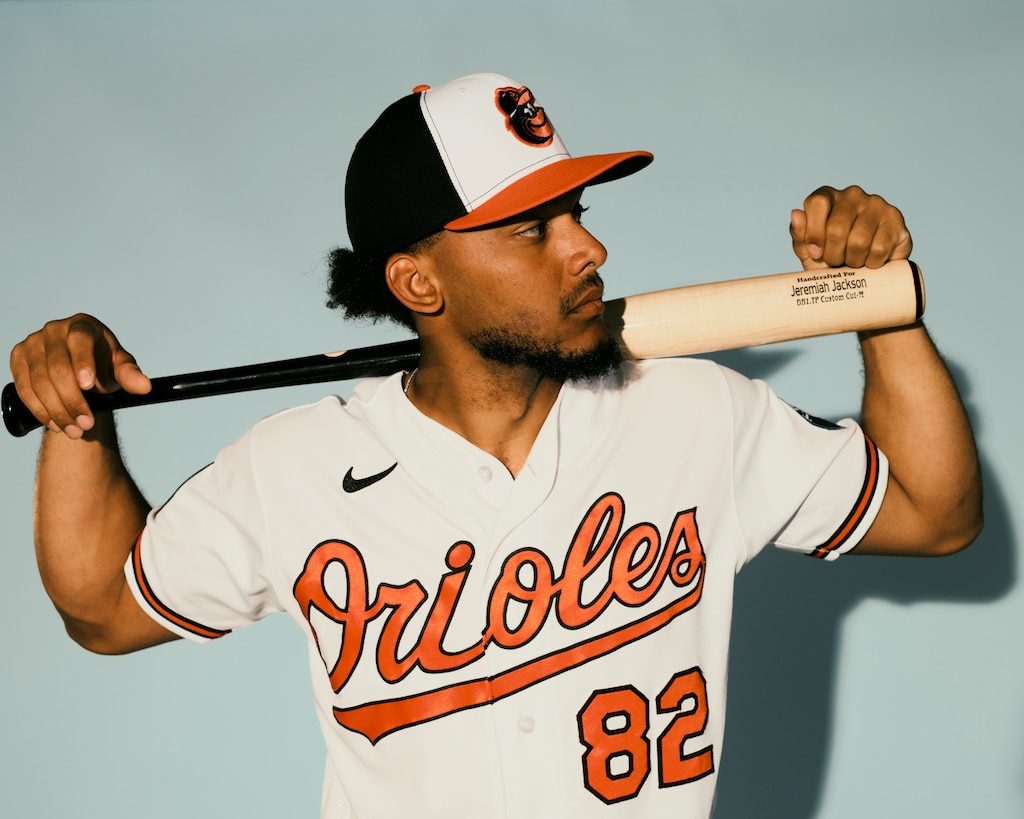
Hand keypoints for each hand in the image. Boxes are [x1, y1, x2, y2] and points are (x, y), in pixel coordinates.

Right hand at [9, 314, 150, 438]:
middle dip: (72, 400)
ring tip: (74, 430)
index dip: (82, 362)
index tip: (89, 387)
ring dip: (56, 410)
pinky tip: (55, 423)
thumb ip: (130, 375)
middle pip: (57, 367)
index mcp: (82, 325)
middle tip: (86, 424)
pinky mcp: (18, 358)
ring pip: (39, 381)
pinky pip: (24, 388)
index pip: (80, 340)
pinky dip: (39, 409)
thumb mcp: (119, 367)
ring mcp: (33, 343)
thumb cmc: (102, 364)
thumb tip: (144, 386)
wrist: (80, 371)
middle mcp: (54, 330)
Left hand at [789, 185, 912, 270]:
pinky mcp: (895, 219)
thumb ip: (800, 236)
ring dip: (853, 261)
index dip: (813, 233)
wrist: (866, 274)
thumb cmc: (832, 258)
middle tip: (836, 262)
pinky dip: (871, 263)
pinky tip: (870, 262)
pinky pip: (879, 249)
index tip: (815, 253)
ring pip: (859, 241)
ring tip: (853, 262)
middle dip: (833, 255)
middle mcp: (852, 194)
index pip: (817, 202)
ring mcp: (876, 204)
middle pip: (836, 228)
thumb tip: (796, 214)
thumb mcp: (810, 252)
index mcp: (827, 197)